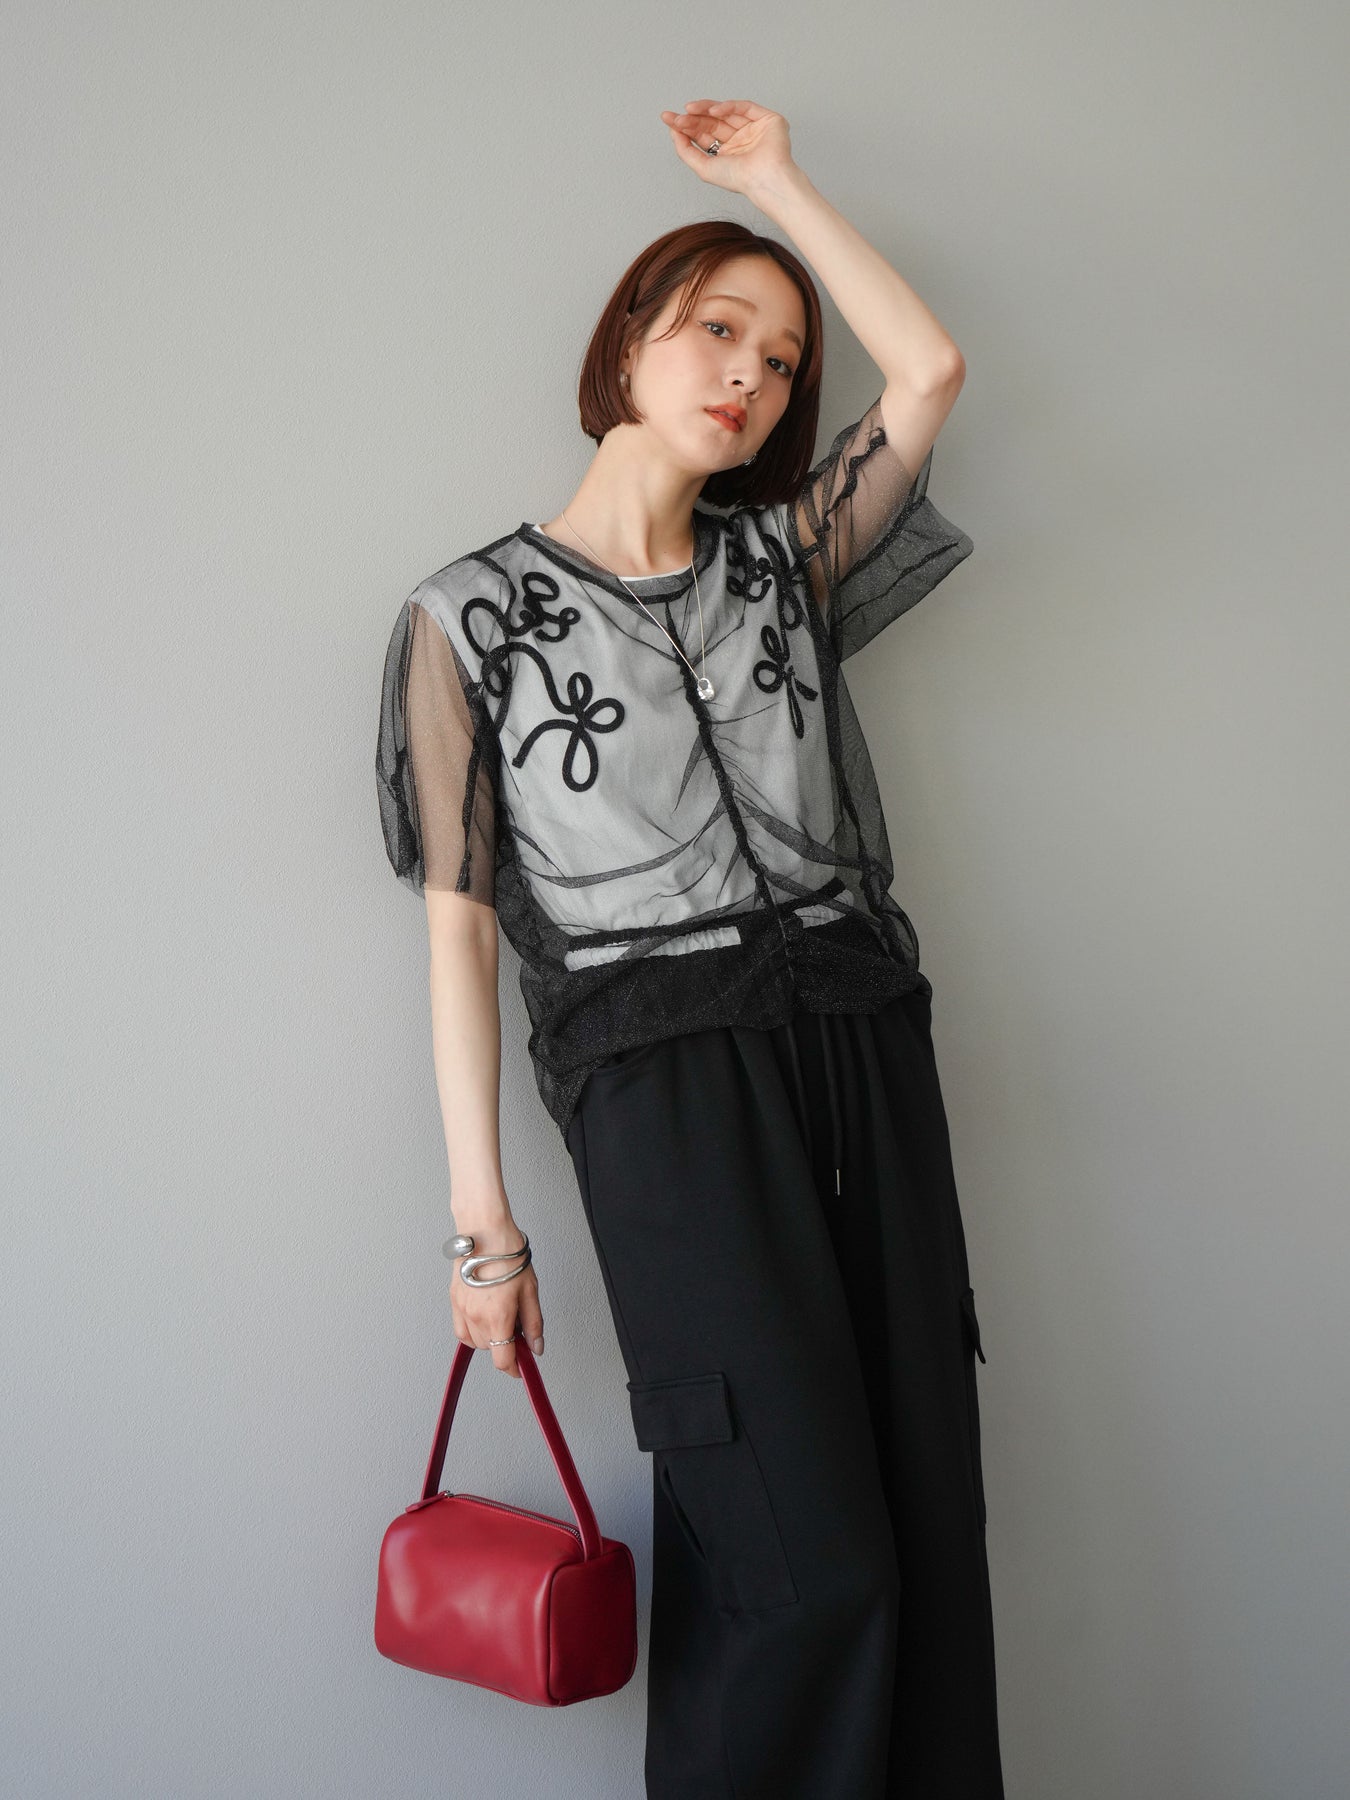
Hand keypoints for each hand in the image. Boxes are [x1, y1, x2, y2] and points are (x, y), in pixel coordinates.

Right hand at [449, 1229, 544, 1378]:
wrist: (484, 1230)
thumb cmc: (507, 1254)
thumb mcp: (530, 1291)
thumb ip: (533, 1323)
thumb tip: (535, 1347)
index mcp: (497, 1318)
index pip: (502, 1360)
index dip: (514, 1369)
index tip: (522, 1368)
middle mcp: (475, 1317)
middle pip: (489, 1350)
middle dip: (504, 1347)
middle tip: (518, 1330)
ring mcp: (461, 1309)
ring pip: (473, 1341)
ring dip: (488, 1339)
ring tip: (502, 1319)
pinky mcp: (453, 1299)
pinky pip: (460, 1328)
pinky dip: (472, 1330)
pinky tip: (484, 1317)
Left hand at [660, 99, 795, 196]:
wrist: (762, 178)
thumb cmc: (739, 179)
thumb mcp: (703, 168)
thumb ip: (685, 151)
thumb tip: (673, 132)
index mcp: (727, 153)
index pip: (704, 134)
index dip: (686, 126)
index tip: (670, 120)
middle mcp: (739, 140)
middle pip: (711, 122)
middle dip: (692, 117)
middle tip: (676, 116)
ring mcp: (752, 128)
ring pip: (725, 111)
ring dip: (705, 108)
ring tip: (689, 109)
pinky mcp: (766, 119)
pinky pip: (743, 107)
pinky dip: (728, 106)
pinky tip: (713, 109)